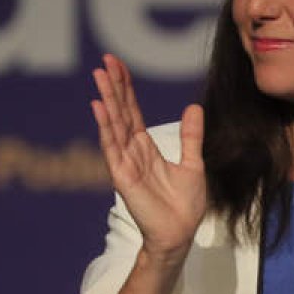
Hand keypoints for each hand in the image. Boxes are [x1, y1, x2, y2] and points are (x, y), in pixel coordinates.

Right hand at [90, 54, 205, 261]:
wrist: (180, 232)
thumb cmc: (185, 203)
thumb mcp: (193, 163)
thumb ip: (191, 136)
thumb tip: (194, 107)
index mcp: (147, 147)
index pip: (133, 111)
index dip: (126, 88)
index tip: (118, 65)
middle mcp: (132, 151)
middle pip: (121, 112)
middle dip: (114, 87)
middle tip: (105, 60)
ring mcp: (125, 162)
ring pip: (114, 125)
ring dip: (107, 100)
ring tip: (99, 76)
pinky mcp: (123, 176)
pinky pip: (113, 147)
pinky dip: (106, 127)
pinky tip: (100, 108)